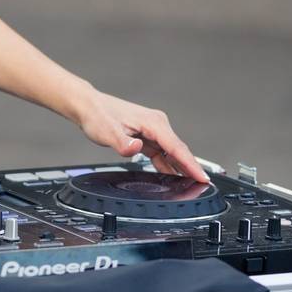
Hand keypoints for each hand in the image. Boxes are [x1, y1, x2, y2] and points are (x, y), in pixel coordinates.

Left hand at [74, 89, 208, 182]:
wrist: (89, 107)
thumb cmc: (98, 116)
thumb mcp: (108, 132)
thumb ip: (123, 143)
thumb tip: (136, 148)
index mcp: (154, 124)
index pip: (177, 147)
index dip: (191, 164)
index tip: (202, 177)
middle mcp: (157, 125)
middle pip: (178, 150)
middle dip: (191, 168)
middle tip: (202, 185)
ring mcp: (152, 130)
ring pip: (171, 152)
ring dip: (181, 167)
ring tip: (190, 184)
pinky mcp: (146, 135)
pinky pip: (161, 152)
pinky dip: (167, 163)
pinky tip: (171, 175)